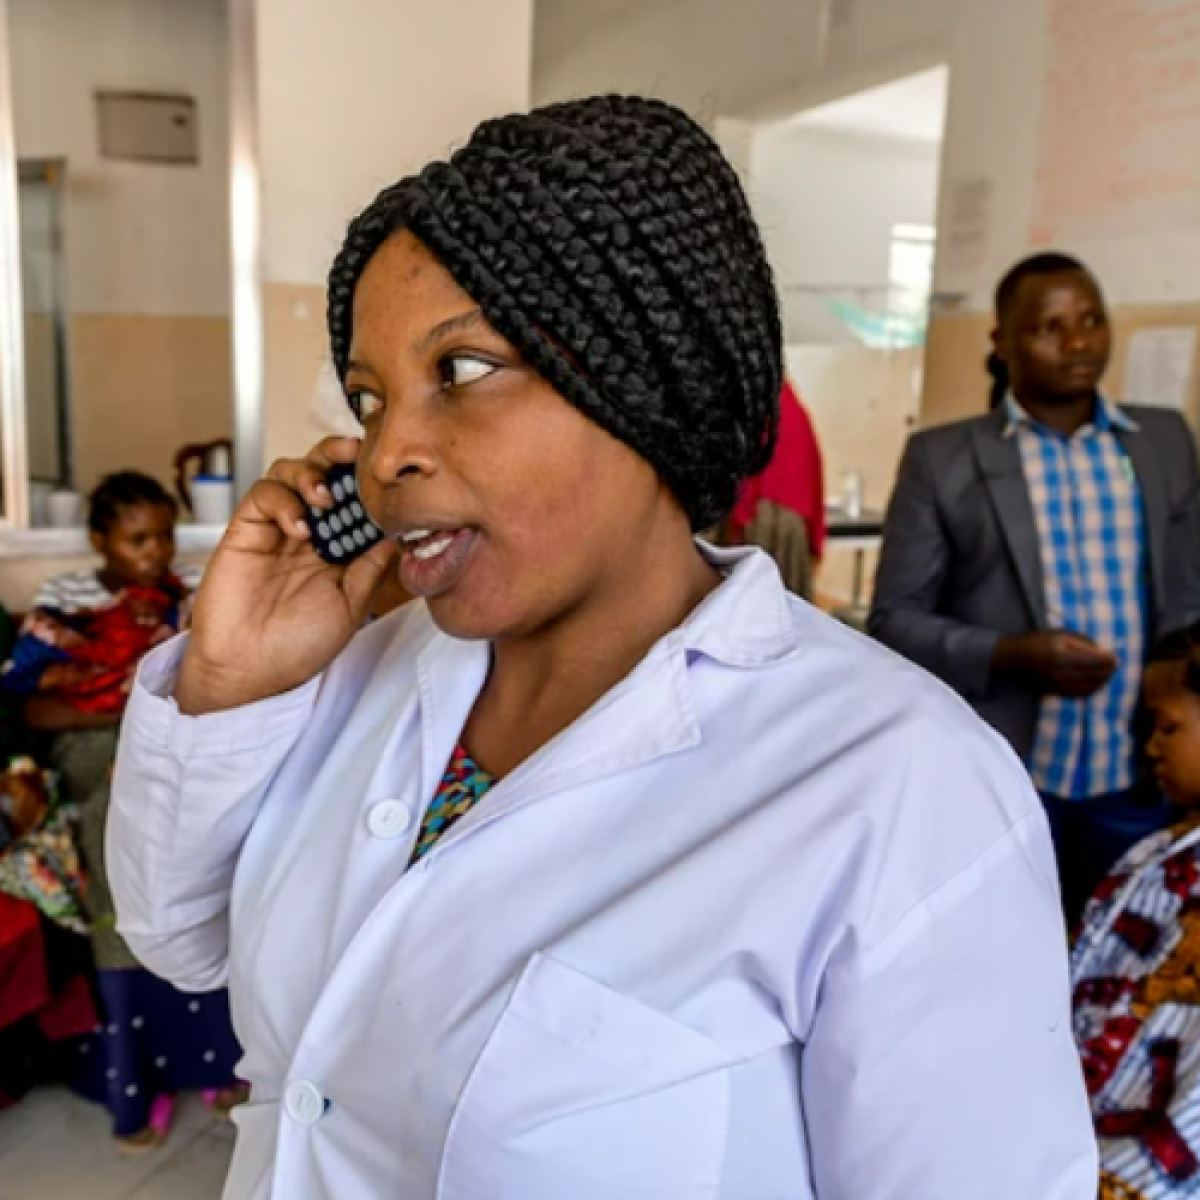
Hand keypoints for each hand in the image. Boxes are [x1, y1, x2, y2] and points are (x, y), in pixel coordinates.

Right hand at [176, 437, 396, 715]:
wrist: (250, 670)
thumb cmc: (298, 646)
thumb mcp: (350, 607)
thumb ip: (370, 569)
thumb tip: (397, 534)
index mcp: (336, 550)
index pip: (352, 499)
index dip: (365, 480)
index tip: (386, 467)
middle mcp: (307, 533)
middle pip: (321, 473)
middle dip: (336, 455)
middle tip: (354, 451)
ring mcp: (275, 530)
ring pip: (288, 473)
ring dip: (310, 473)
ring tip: (324, 496)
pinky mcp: (245, 532)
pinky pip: (263, 496)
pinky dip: (283, 501)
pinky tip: (299, 528)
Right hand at [992, 630, 1118, 698]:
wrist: (1014, 658)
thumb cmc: (1038, 642)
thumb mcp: (1058, 634)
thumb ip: (1081, 641)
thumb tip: (1103, 653)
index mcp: (1059, 654)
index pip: (1091, 660)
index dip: (1106, 660)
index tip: (1115, 657)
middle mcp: (1058, 671)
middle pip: (1091, 675)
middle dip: (1107, 671)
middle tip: (1115, 666)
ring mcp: (1056, 684)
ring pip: (1087, 687)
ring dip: (1102, 681)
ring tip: (1108, 674)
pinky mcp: (1054, 692)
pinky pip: (1078, 694)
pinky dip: (1091, 690)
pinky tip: (1097, 684)